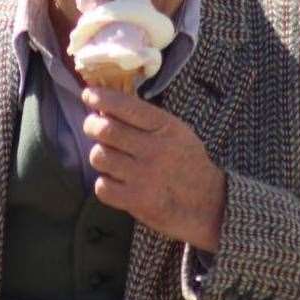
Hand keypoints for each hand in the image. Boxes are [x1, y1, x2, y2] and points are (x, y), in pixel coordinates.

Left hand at [82, 86, 225, 250]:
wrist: (210, 204)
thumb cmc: (188, 163)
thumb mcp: (177, 132)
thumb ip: (146, 119)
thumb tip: (106, 106)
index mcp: (166, 127)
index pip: (126, 106)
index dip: (102, 98)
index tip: (89, 95)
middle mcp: (155, 150)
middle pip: (105, 130)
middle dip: (92, 125)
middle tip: (92, 126)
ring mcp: (144, 177)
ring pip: (99, 157)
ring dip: (100, 155)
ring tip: (110, 157)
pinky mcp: (137, 201)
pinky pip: (102, 187)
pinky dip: (104, 183)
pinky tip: (116, 181)